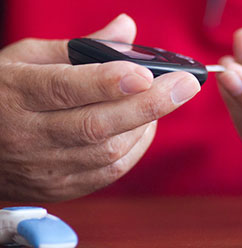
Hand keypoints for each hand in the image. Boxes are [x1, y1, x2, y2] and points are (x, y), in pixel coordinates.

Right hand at [0, 14, 199, 200]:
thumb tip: (126, 29)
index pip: (66, 89)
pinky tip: (144, 127)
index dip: (108, 82)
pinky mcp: (62, 187)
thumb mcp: (29, 59)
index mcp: (18, 94)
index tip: (147, 73)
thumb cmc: (4, 95)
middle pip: (97, 125)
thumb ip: (81, 47)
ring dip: (145, 125)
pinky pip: (109, 172)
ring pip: (109, 151)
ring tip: (164, 100)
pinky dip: (135, 148)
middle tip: (186, 85)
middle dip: (149, 105)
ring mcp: (47, 167)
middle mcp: (31, 135)